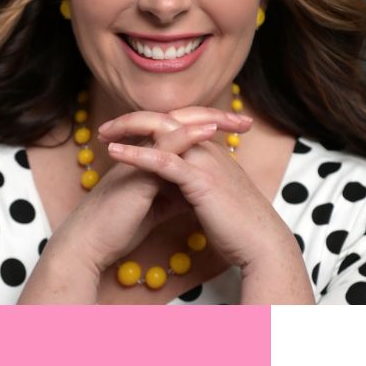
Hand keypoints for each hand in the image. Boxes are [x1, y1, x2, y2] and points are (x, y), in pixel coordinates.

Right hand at [19, 107, 251, 303]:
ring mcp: (139, 157)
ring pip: (173, 127)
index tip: (238, 133)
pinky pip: (163, 146)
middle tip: (244, 121)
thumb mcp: (155, 206)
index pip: (182, 134)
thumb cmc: (119, 225)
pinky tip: (208, 131)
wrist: (92, 242)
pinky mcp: (137, 170)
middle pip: (181, 123)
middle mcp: (144, 151)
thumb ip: (173, 193)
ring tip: (233, 118)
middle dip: (214, 118)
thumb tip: (195, 192)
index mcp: (149, 157)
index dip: (210, 130)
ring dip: (205, 120)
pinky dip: (186, 135)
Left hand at [99, 107, 291, 270]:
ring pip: (163, 131)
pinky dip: (137, 154)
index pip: (173, 125)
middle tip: (105, 129)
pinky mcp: (200, 179)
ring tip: (104, 135)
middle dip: (132, 120)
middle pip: (165, 119)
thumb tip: (175, 185)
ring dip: (130, 130)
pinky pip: (164, 159)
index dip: (146, 125)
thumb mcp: (211, 195)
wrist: (261, 245)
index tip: (118, 133)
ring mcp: (204, 161)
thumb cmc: (237, 225)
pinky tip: (115, 153)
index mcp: (208, 151)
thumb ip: (194, 182)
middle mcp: (207, 148)